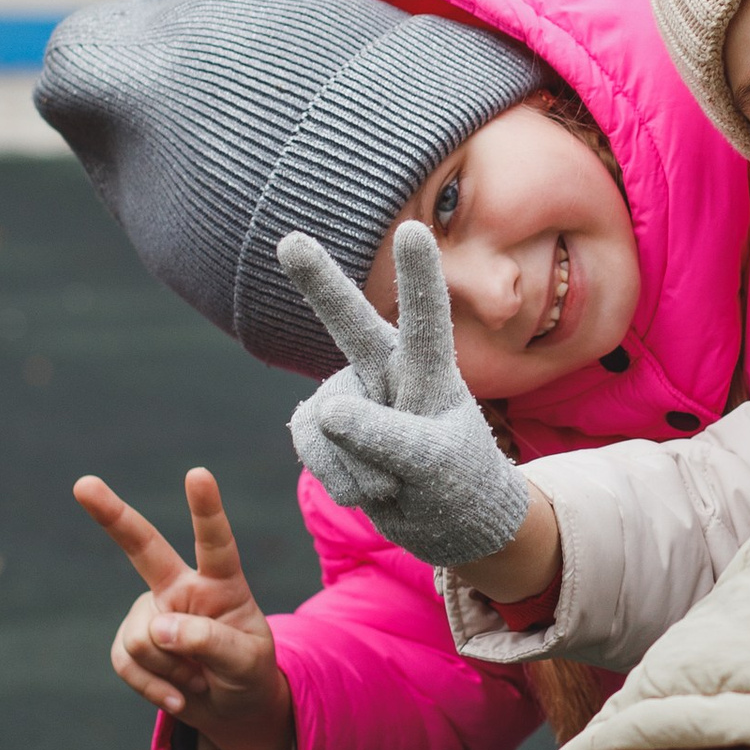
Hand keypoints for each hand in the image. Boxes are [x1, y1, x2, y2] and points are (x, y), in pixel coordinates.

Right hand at [73, 465, 293, 749]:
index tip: (198, 474)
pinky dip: (154, 688)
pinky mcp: (128, 641)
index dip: (206, 509)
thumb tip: (159, 629)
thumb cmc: (247, 673)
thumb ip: (212, 642)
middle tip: (83, 484)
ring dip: (172, 670)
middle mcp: (180, 587)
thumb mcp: (247, 662)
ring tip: (197, 678)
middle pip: (143, 546)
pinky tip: (177, 693)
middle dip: (111, 515)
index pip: (215, 543)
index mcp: (220, 583)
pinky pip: (128, 664)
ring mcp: (150, 613)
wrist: (230, 707)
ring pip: (144, 639)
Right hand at [277, 223, 534, 573]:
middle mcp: (385, 370)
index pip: (426, 320)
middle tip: (290, 243)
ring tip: (394, 482)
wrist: (444, 520)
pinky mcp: (324, 427)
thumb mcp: (438, 465)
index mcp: (430, 369)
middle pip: (350, 324)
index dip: (419, 276)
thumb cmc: (459, 481)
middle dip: (320, 284)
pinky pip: (311, 446)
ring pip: (327, 424)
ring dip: (356, 467)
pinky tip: (370, 488)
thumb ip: (389, 437)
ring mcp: (351, 395)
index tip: (413, 230)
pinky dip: (338, 480)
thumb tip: (324, 411)